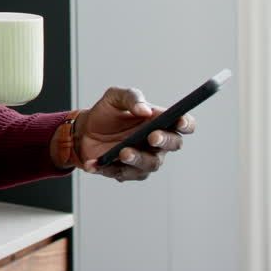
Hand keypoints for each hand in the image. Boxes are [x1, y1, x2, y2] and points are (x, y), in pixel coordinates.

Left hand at [74, 87, 196, 181]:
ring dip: (137, 158)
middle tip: (152, 137)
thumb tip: (144, 110)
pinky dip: (108, 168)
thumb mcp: (114, 98)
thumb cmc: (105, 114)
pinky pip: (124, 173)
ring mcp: (145, 158)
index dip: (186, 123)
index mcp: (159, 121)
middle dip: (164, 141)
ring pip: (150, 163)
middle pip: (173, 144)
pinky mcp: (128, 171)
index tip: (179, 121)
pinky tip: (95, 163)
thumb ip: (131, 98)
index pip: (183, 124)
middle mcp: (157, 142)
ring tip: (122, 152)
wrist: (84, 131)